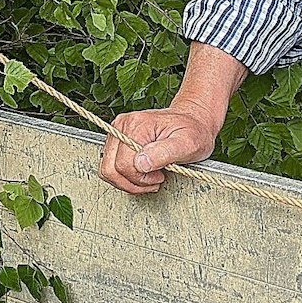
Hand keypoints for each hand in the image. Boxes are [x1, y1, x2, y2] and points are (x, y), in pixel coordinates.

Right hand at [96, 107, 218, 194]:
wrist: (193, 120)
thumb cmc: (193, 132)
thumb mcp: (188, 144)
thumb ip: (164, 153)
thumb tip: (140, 163)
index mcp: (137, 125)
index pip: (124, 164)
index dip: (141, 178)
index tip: (160, 176)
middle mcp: (122, 125)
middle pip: (110, 168)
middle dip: (132, 182)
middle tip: (154, 180)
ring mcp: (117, 131)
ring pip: (108, 169)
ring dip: (127, 181)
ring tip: (150, 177)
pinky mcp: (117, 138)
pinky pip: (111, 165)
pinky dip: (124, 175)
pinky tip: (143, 172)